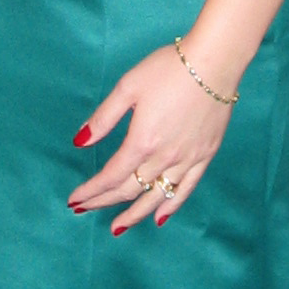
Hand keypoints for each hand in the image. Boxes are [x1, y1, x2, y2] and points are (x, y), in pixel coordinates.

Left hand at [67, 42, 235, 230]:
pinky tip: (159, 217)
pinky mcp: (205, 156)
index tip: (74, 200)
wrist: (215, 62)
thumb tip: (80, 142)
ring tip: (117, 227)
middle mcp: (164, 157)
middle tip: (85, 210)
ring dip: (134, 214)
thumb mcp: (128, 87)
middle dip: (103, 202)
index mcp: (141, 141)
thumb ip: (103, 118)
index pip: (110, 176)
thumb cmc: (169, 69)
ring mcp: (187, 159)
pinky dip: (171, 206)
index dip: (90, 191)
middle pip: (129, 189)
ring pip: (156, 197)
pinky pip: (185, 189)